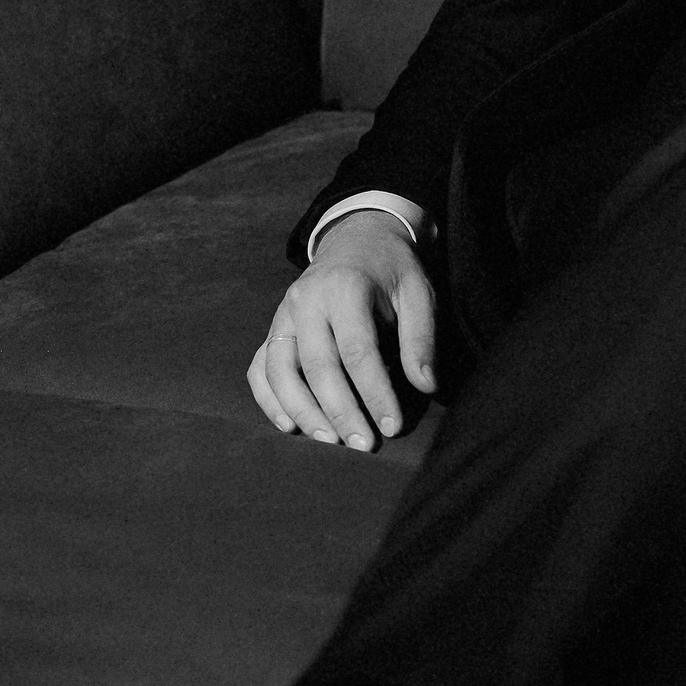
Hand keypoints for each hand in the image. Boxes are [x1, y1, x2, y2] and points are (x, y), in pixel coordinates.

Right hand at [248, 212, 436, 446]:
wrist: (355, 239)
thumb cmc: (391, 270)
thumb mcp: (417, 292)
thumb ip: (421, 338)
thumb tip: (425, 386)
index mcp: (345, 288)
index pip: (358, 351)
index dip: (374, 393)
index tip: (392, 427)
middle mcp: (306, 301)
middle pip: (318, 366)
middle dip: (340, 410)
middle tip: (362, 445)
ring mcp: (283, 316)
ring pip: (280, 371)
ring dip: (302, 411)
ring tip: (329, 442)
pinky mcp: (274, 329)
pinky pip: (260, 368)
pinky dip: (268, 399)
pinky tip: (289, 426)